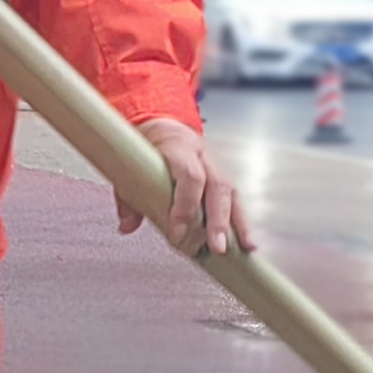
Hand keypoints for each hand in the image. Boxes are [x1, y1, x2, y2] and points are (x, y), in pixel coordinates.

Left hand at [120, 115, 249, 257]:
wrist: (162, 124)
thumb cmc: (147, 147)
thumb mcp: (131, 166)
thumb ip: (128, 198)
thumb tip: (126, 226)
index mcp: (179, 148)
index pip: (189, 176)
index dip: (186, 205)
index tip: (177, 232)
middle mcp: (202, 156)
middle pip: (218, 187)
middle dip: (218, 220)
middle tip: (216, 247)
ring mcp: (214, 166)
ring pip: (232, 193)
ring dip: (237, 224)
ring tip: (244, 248)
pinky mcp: (221, 178)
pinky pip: (234, 200)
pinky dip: (240, 222)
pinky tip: (246, 242)